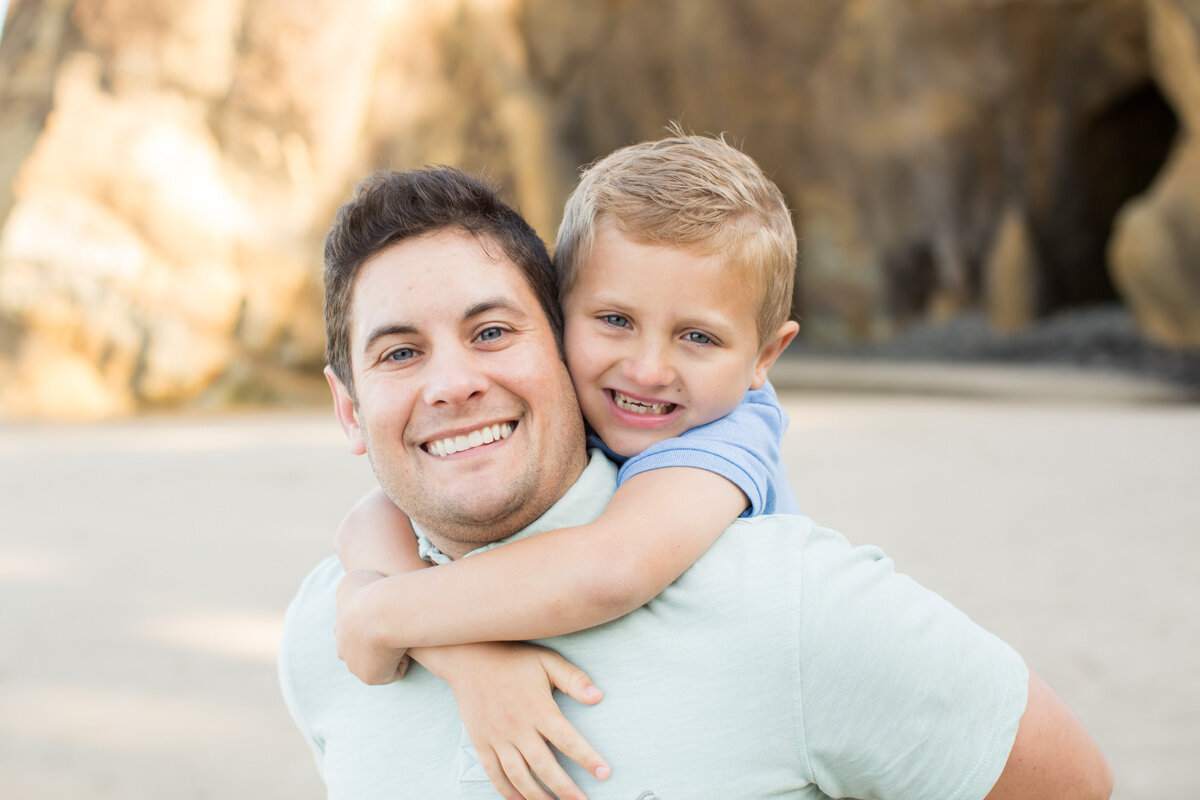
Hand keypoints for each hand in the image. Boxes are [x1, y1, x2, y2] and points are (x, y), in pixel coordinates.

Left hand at [335, 569, 409, 682]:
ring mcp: (354, 665)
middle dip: (379, 643)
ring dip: (390, 653)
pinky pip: (390, 672)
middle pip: (364, 650)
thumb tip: (354, 592)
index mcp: (340, 626)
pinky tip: (409, 648)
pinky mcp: (370, 677)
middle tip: (399, 630)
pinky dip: (401, 662)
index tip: (390, 615)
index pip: (356, 630)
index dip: (375, 623)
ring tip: (407, 639)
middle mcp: (342, 648)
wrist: (382, 610)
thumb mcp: (354, 578)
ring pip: (377, 662)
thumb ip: (350, 586)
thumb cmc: (374, 589)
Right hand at [426, 642, 609, 799]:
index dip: (587, 758)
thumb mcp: (546, 661)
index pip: (567, 739)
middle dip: (565, 789)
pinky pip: (494, 774)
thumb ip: (573, 679)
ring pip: (519, 776)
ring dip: (538, 796)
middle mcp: (517, 727)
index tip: (604, 774)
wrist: (468, 657)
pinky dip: (507, 791)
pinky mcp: (481, 742)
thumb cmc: (513, 658)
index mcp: (538, 708)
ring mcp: (497, 737)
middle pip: (545, 766)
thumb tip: (598, 697)